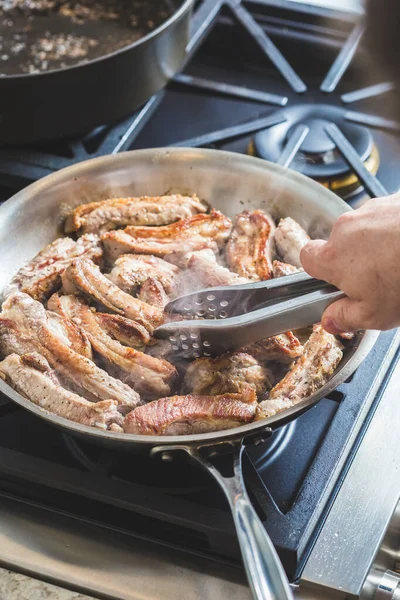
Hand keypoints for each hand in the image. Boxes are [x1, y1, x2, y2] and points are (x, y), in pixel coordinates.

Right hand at [300, 194, 399, 333]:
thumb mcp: (374, 314)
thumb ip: (345, 317)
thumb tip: (330, 320)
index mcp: (334, 257)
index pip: (306, 256)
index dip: (318, 269)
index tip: (332, 280)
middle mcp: (346, 228)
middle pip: (339, 243)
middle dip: (354, 259)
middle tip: (377, 278)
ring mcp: (371, 210)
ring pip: (365, 230)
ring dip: (377, 244)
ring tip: (398, 262)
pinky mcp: (394, 199)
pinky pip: (388, 217)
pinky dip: (396, 230)